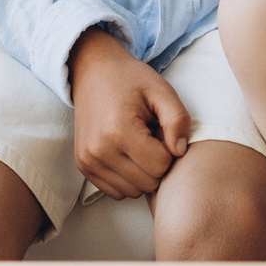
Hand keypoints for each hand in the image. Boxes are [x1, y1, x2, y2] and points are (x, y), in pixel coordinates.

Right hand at [68, 27, 187, 199]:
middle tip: (152, 136)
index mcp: (119, 131)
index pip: (160, 166)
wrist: (94, 73)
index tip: (162, 130)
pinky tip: (128, 153)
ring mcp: (88, 162)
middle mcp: (99, 151)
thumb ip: (178, 120)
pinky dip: (128, 178)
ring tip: (140, 144)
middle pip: (147, 183)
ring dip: (143, 172)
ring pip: (132, 191)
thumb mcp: (162, 91)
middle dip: (157, 163)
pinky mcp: (84, 167)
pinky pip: (116, 191)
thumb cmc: (132, 80)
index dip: (170, 150)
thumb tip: (180, 152)